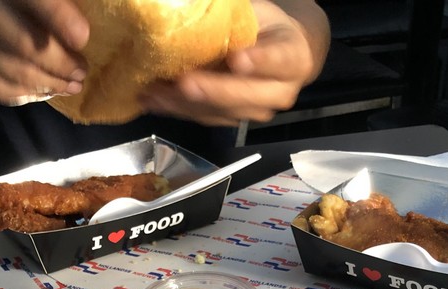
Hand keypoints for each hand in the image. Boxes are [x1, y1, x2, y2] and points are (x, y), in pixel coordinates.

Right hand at [0, 0, 89, 103]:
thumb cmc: (16, 6)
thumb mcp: (33, 2)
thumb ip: (53, 9)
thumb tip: (80, 35)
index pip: (32, 0)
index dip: (58, 18)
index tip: (82, 39)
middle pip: (23, 44)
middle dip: (60, 64)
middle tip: (81, 73)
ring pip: (14, 72)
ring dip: (48, 84)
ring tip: (71, 86)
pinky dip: (26, 95)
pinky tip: (45, 92)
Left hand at [138, 0, 327, 125]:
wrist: (278, 55)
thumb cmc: (264, 28)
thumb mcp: (258, 14)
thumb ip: (238, 17)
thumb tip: (194, 6)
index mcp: (293, 57)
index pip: (280, 59)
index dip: (260, 61)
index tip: (239, 59)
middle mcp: (279, 91)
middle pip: (248, 95)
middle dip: (213, 90)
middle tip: (185, 82)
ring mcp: (256, 110)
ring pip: (222, 111)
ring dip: (186, 104)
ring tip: (157, 93)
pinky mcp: (233, 119)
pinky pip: (206, 118)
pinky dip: (178, 110)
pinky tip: (154, 101)